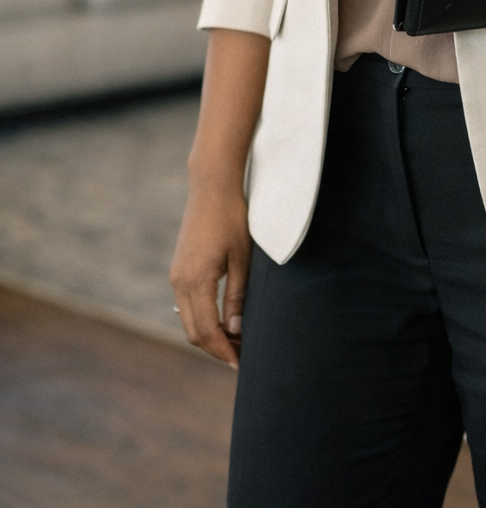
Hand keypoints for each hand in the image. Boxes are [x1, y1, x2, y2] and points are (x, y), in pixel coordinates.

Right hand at [170, 182, 251, 368]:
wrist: (212, 187)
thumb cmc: (232, 218)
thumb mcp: (242, 258)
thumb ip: (237, 295)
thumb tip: (236, 330)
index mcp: (196, 281)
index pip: (207, 330)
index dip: (224, 350)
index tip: (241, 363)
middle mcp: (180, 282)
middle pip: (193, 332)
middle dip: (216, 348)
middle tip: (241, 357)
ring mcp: (176, 276)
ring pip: (188, 320)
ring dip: (209, 335)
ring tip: (235, 341)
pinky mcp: (179, 270)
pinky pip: (186, 305)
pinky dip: (202, 319)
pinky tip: (223, 320)